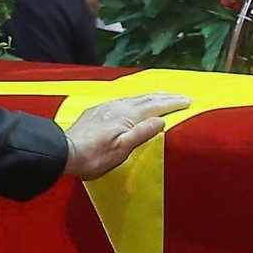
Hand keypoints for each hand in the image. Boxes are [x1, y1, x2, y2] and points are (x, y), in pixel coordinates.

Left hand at [63, 92, 190, 179]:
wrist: (64, 151)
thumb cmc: (93, 155)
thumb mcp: (121, 149)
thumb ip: (142, 133)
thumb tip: (162, 120)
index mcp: (127, 116)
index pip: (156, 106)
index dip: (173, 103)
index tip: (188, 101)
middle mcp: (118, 106)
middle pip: (147, 98)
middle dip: (166, 97)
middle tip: (181, 96)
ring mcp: (106, 107)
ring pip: (134, 98)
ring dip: (151, 97)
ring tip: (163, 96)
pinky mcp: (97, 111)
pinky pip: (122, 100)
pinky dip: (136, 100)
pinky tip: (134, 102)